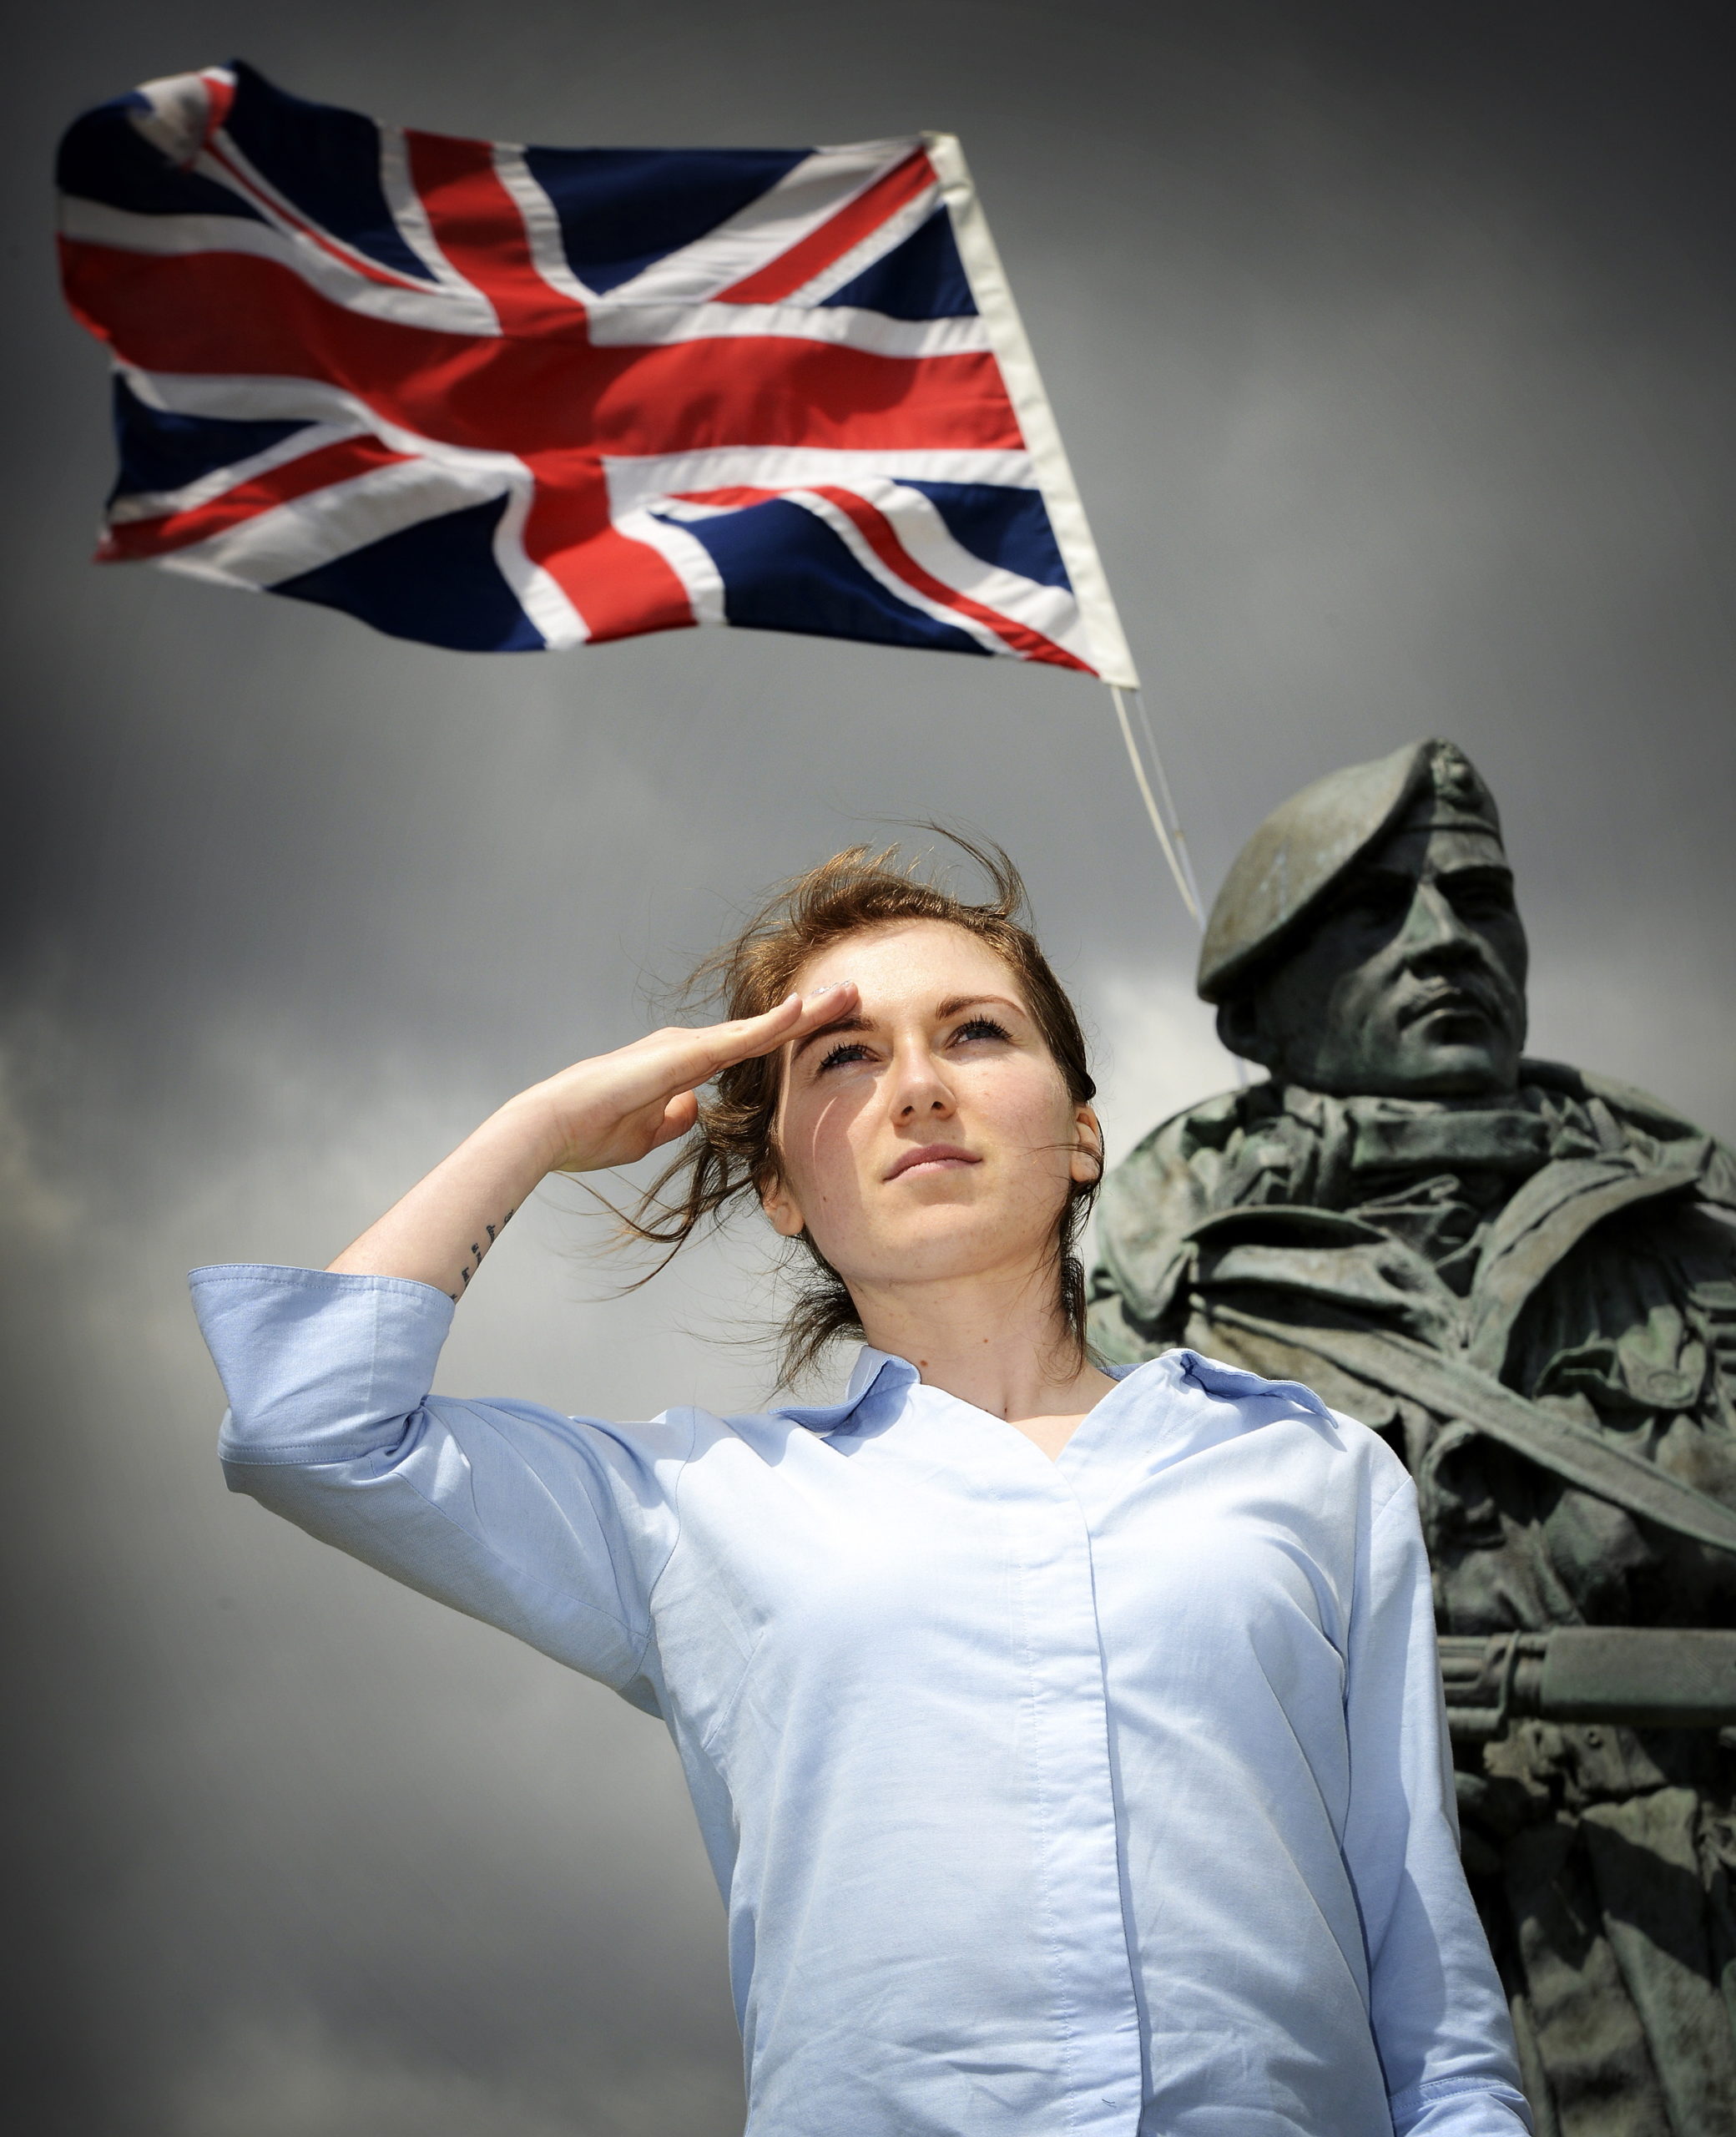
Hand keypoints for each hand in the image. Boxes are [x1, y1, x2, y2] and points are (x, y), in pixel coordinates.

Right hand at [325, 983, 858, 1295]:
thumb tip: (692, 1111)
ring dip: (804, 1012)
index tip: (823, 1026)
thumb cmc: (588, 1134)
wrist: (550, 1127)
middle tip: (852, 996)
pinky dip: (773, 1024)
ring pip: (757, 1028)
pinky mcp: (680, 1055)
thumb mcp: (644, 1134)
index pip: (746, 1050)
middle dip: (808, 1014)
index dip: (786, 1036)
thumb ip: (671, 1120)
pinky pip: (737, 1038)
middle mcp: (685, 1048)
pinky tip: (804, 1010)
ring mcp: (684, 1047)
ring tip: (847, 995)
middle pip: (760, 1031)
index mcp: (680, 1067)